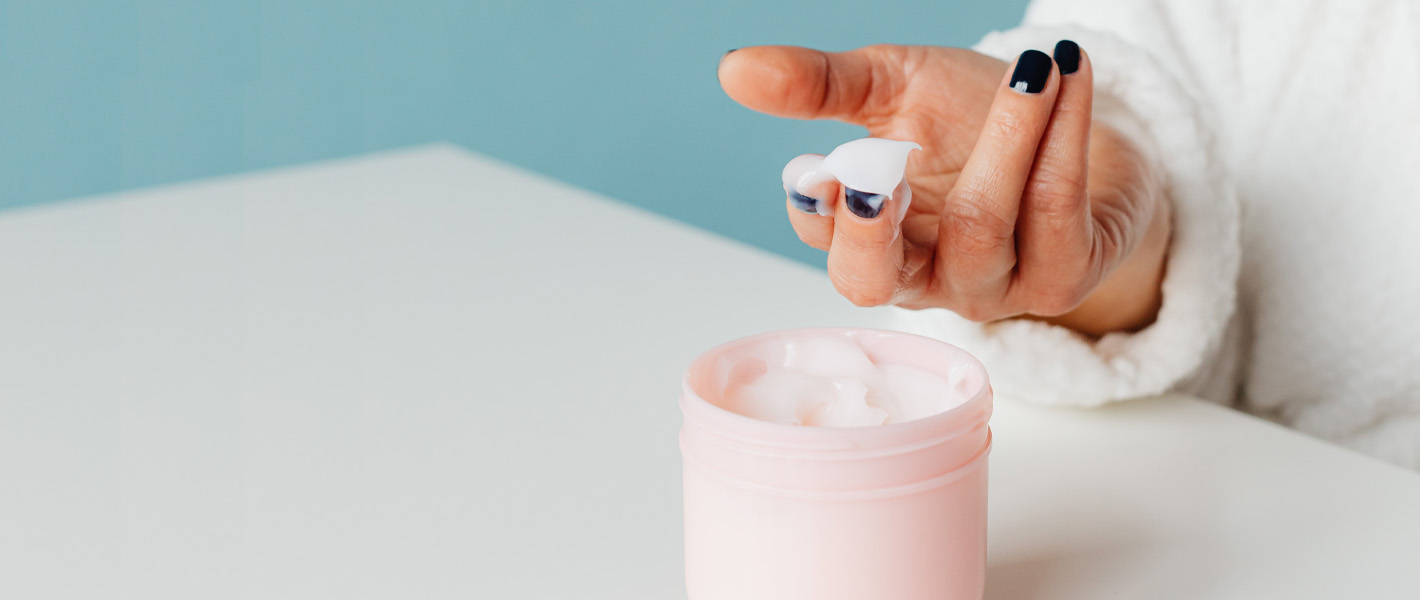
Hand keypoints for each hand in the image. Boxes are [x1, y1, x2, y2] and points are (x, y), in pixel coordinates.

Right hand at [718, 43, 1170, 335]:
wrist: (1086, 137)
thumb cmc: (975, 120)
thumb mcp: (892, 89)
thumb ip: (821, 86)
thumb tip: (733, 68)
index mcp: (877, 244)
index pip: (824, 246)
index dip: (816, 214)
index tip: (814, 172)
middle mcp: (927, 280)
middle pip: (877, 283)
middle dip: (866, 234)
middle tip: (871, 176)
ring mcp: (994, 289)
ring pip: (981, 229)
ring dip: (1006, 138)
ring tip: (1031, 69)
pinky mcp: (1064, 278)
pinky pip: (1055, 210)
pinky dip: (1062, 136)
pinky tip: (1069, 76)